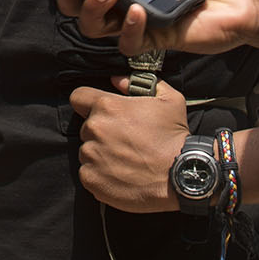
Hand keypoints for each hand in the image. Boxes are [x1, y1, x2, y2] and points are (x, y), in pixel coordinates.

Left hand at [68, 80, 191, 212]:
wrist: (180, 177)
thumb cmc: (174, 138)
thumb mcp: (169, 100)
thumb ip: (141, 83)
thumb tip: (116, 80)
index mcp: (107, 106)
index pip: (78, 97)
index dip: (87, 102)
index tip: (98, 111)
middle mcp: (95, 129)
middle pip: (87, 127)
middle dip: (101, 131)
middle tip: (124, 140)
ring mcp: (91, 156)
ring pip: (87, 150)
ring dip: (100, 153)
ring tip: (125, 160)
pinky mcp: (91, 179)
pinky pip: (88, 172)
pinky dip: (100, 174)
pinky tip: (121, 175)